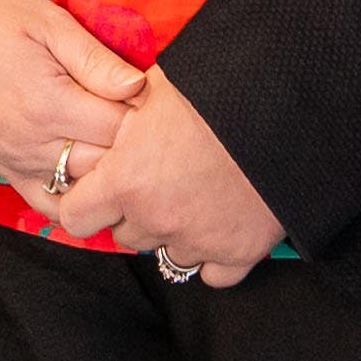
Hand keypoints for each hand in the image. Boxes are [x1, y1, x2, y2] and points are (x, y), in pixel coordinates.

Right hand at [0, 0, 145, 196]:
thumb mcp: (49, 22)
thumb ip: (95, 59)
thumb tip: (139, 85)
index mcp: (47, 103)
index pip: (121, 126)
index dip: (144, 110)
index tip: (150, 92)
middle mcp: (32, 143)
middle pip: (108, 163)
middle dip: (132, 143)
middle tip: (142, 117)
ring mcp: (18, 163)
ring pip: (85, 186)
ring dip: (109, 169)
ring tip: (120, 142)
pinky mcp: (7, 172)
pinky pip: (52, 204)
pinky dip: (78, 197)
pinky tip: (94, 177)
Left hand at [42, 69, 283, 284]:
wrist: (284, 107)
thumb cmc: (215, 88)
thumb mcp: (155, 86)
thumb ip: (125, 107)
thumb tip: (109, 100)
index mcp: (125, 179)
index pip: (76, 216)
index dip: (83, 203)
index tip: (96, 192)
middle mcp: (155, 218)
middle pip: (125, 235)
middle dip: (135, 213)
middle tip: (157, 183)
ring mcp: (198, 240)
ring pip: (168, 255)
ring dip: (175, 233)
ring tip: (195, 198)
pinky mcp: (239, 252)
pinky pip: (213, 274)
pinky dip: (215, 256)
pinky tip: (221, 226)